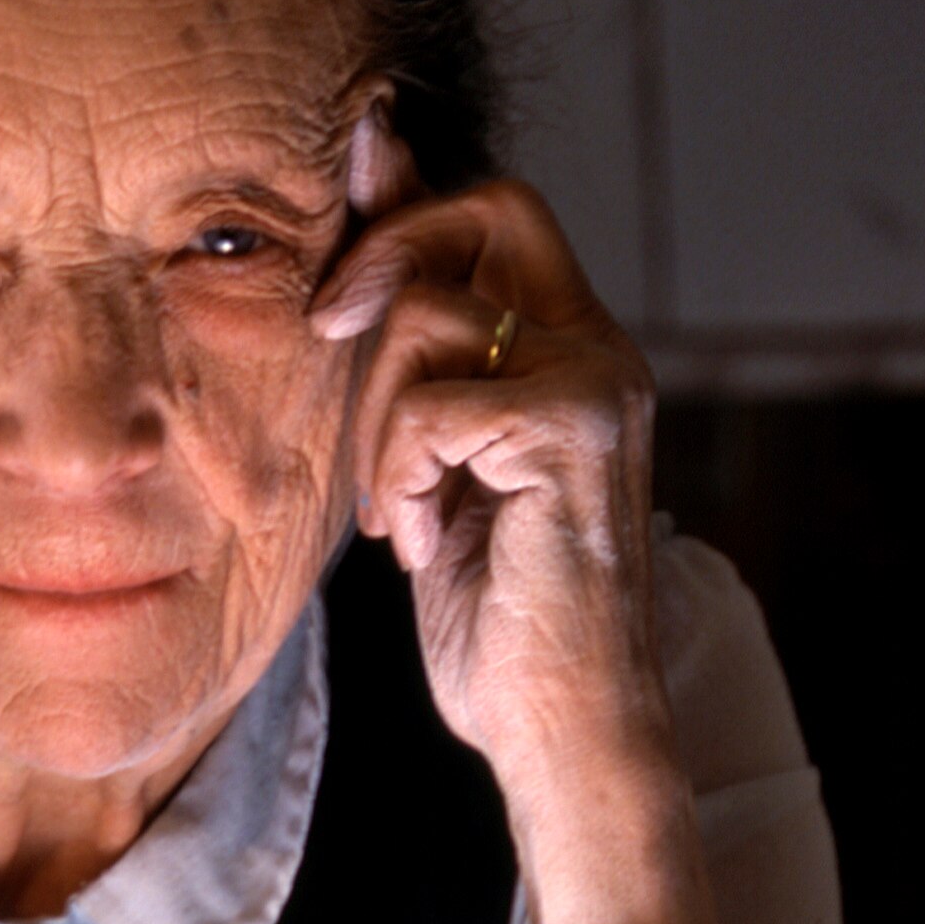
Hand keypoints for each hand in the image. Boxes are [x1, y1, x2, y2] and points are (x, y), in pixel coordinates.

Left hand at [317, 149, 732, 923]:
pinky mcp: (574, 429)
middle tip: (324, 334)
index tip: (336, 214)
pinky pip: (430, 404)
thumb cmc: (493, 618)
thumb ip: (407, 369)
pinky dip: (401, 476)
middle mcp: (600, 351)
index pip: (498, 212)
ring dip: (376, 419)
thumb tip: (346, 278)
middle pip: (487, 209)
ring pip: (434, 315)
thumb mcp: (432, 472)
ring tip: (397, 512)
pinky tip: (424, 545)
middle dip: (384, 255)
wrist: (557, 728)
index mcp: (571, 353)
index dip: (411, 195)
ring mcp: (598, 384)